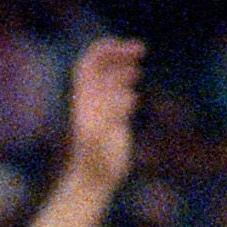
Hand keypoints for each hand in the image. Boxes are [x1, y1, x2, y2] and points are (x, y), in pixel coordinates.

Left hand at [63, 38, 141, 187]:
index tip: (123, 46)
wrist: (94, 180)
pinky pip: (117, 96)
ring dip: (124, 68)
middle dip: (119, 53)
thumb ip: (113, 115)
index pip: (90, 63)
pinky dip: (126, 88)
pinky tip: (136, 93)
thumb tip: (130, 96)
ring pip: (111, 80)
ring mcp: (102, 109)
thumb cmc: (96, 161)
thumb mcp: (102, 138)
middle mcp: (92, 100)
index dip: (105, 50)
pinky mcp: (113, 122)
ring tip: (139, 63)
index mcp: (85, 98)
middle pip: (102, 66)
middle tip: (141, 49)